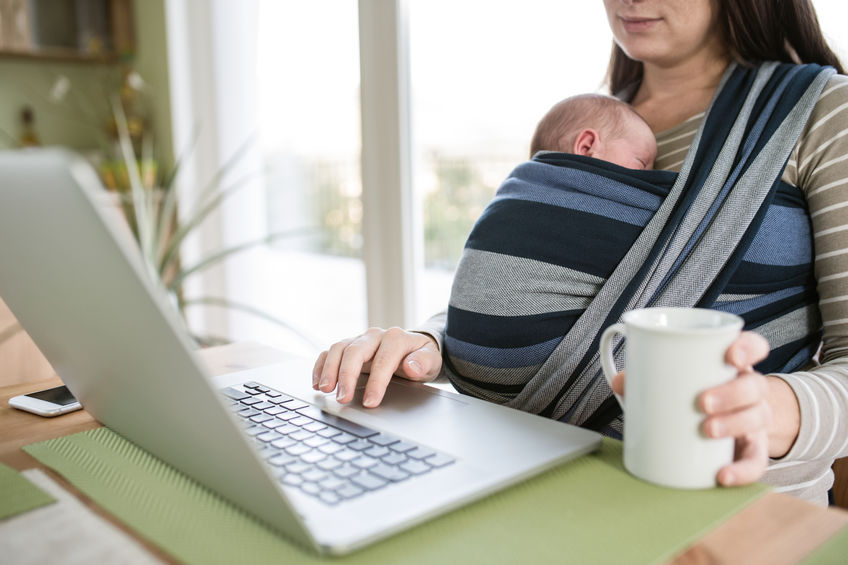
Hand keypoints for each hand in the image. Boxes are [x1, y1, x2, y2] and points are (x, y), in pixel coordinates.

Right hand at [312, 327, 442, 407]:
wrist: (414, 351)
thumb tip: (411, 366)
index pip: (383, 359)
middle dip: (347, 376)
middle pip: (355, 351)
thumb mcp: (431, 361)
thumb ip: (424, 362)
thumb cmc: (421, 358)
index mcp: (396, 338)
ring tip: (325, 390)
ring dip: (329, 369)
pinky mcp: (348, 347)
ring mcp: (360, 340)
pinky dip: (321, 366)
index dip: (376, 382)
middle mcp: (375, 336)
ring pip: (339, 348)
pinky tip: (317, 383)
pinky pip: (329, 352)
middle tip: (342, 399)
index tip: (370, 402)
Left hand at [610, 331, 772, 486]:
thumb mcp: (676, 379)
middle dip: (731, 393)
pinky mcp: (753, 449)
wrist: (725, 422)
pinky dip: (741, 470)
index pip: (754, 346)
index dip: (747, 348)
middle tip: (702, 402)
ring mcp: (755, 419)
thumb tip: (621, 381)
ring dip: (733, 424)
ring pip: (757, 417)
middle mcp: (750, 390)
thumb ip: (648, 374)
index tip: (730, 355)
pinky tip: (722, 474)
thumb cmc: (696, 393)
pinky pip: (756, 461)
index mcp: (733, 365)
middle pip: (755, 385)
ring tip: (707, 430)